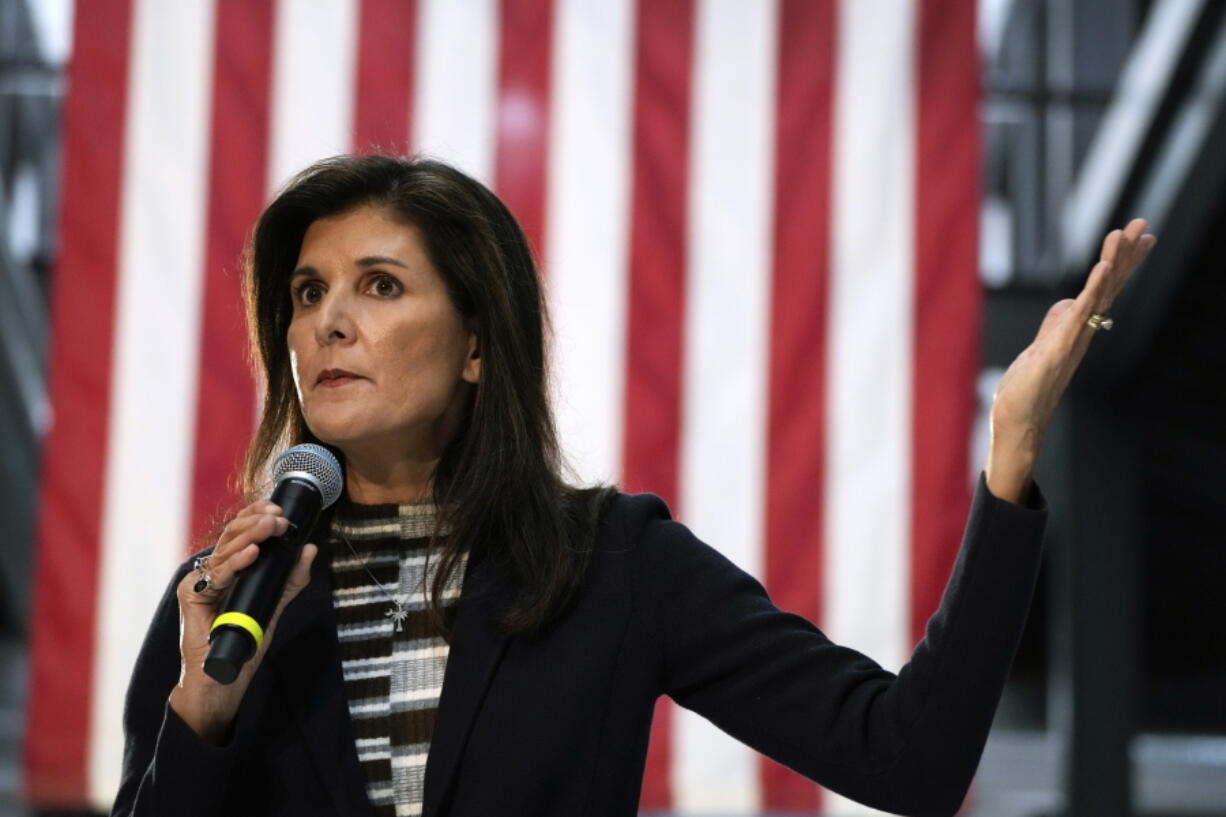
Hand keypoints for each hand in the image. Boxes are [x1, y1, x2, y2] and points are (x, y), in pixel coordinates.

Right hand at [168, 499, 317, 742]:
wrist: (223, 679)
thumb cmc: (244, 643)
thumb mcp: (274, 605)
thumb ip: (290, 579)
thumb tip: (309, 549)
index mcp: (229, 569)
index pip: (240, 533)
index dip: (256, 515)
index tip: (278, 508)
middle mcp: (212, 572)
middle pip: (232, 536)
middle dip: (257, 521)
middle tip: (280, 516)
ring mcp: (199, 582)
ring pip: (225, 550)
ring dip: (251, 535)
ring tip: (271, 526)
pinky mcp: (191, 596)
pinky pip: (217, 575)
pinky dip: (236, 562)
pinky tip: (253, 553)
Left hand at [985, 218, 1155, 501]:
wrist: (1019, 421)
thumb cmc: (1028, 389)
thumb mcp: (1040, 346)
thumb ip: (1055, 324)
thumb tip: (1068, 302)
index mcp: (1078, 329)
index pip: (1105, 289)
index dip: (1122, 262)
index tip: (1142, 237)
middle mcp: (1082, 333)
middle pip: (1108, 287)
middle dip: (1126, 255)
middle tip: (1143, 224)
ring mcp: (1073, 340)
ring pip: (1098, 295)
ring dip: (1112, 263)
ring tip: (1125, 234)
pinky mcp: (1058, 348)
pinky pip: (1080, 315)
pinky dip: (1092, 291)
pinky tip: (1102, 269)